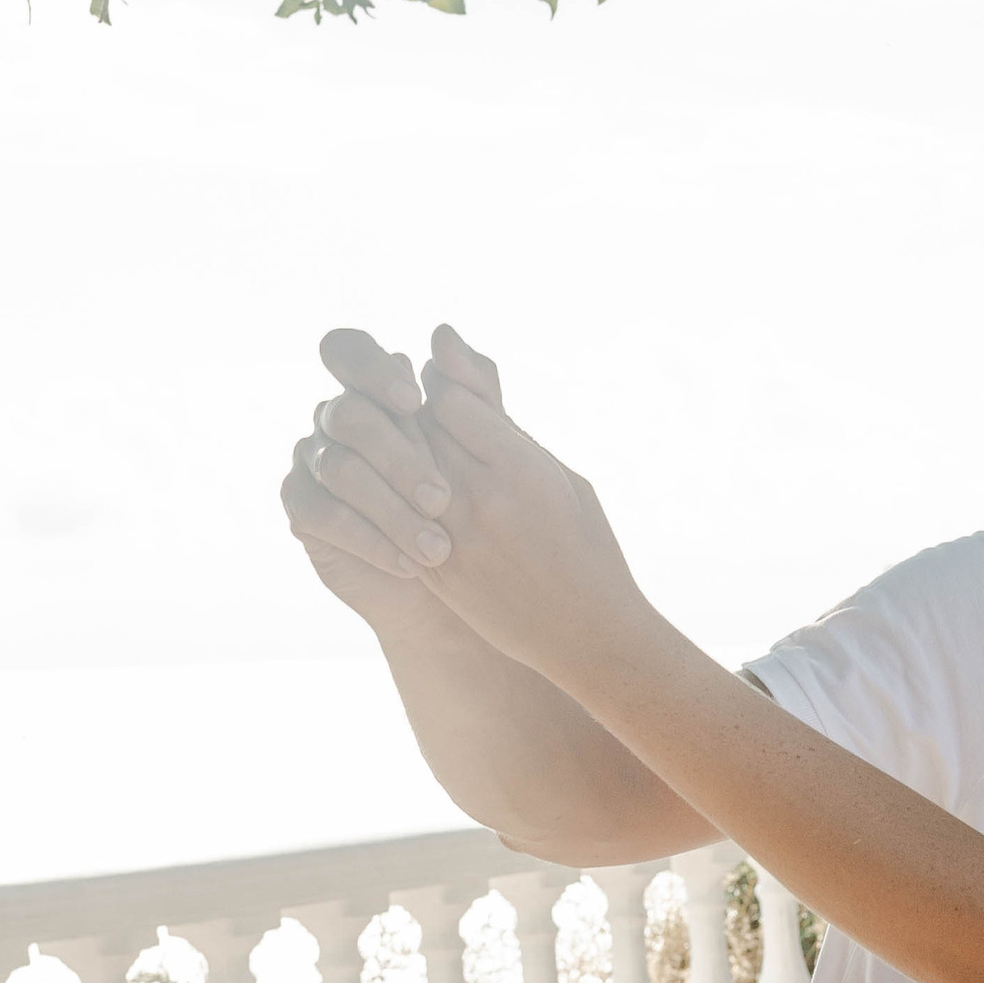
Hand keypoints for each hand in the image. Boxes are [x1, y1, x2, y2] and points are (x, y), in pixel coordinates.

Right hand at [279, 329, 456, 624]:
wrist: (458, 582)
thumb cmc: (473, 504)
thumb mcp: (488, 447)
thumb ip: (473, 391)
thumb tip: (443, 333)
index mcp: (370, 389)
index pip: (347, 351)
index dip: (372, 369)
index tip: (414, 403)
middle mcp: (333, 418)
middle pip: (348, 416)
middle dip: (398, 458)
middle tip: (443, 499)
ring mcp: (312, 461)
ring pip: (338, 469)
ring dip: (392, 510)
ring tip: (439, 548)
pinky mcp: (302, 510)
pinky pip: (324, 516)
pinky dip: (370, 540)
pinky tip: (409, 564)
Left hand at [403, 325, 654, 689]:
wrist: (588, 635)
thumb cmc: (585, 545)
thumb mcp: (561, 474)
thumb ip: (502, 421)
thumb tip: (447, 347)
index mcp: (524, 469)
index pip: (448, 397)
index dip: (444, 387)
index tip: (453, 392)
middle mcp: (484, 500)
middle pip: (417, 429)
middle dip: (416, 416)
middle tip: (425, 417)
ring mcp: (456, 539)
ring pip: (397, 474)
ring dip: (402, 458)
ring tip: (421, 457)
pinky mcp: (438, 571)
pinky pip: (394, 519)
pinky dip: (395, 500)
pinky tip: (412, 497)